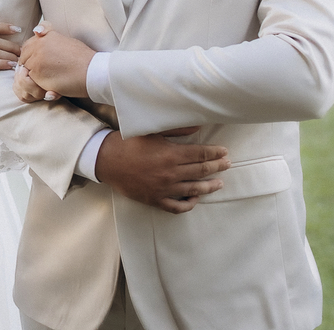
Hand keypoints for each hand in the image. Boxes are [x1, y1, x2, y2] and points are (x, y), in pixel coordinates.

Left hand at [17, 21, 94, 99]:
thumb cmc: (83, 58)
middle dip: (31, 64)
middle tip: (45, 71)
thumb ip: (48, 36)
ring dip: (35, 74)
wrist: (92, 72)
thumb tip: (37, 31)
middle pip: (24, 56)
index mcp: (45, 36)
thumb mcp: (65, 40)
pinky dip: (38, 83)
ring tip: (51, 76)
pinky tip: (51, 82)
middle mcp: (38, 45)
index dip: (32, 54)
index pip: (27, 45)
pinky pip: (30, 80)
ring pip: (26, 69)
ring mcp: (36, 59)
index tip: (42, 61)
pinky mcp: (37, 73)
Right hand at [95, 128, 229, 214]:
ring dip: (209, 186)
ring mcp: (164, 189)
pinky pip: (177, 206)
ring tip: (219, 183)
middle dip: (217, 167)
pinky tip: (195, 199)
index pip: (201, 154)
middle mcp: (171, 173)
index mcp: (171, 155)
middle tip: (227, 164)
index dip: (215, 153)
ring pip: (194, 190)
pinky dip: (189, 204)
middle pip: (201, 171)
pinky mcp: (155, 199)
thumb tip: (198, 126)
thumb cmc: (127, 143)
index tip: (224, 152)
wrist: (106, 161)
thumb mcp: (151, 131)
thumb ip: (176, 129)